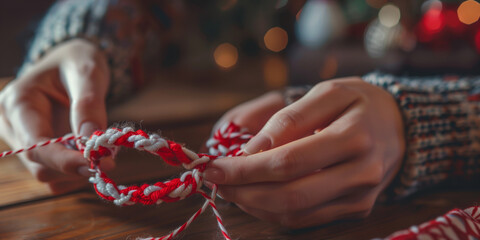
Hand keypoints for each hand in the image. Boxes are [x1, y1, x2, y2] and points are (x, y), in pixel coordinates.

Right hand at [0, 39, 113, 193]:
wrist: (72, 61)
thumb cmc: (78, 60)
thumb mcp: (88, 72)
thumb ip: (89, 104)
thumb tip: (92, 142)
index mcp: (18, 102)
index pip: (35, 145)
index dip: (64, 161)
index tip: (96, 165)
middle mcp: (12, 125)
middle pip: (39, 165)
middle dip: (75, 167)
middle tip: (109, 159)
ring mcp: (22, 140)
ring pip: (47, 175)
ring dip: (77, 172)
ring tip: (101, 152)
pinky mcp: (37, 150)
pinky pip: (54, 175)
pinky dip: (75, 172)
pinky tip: (91, 155)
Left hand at [204, 77, 405, 227]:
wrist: (402, 125)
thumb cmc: (359, 102)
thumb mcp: (327, 92)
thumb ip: (289, 118)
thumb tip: (251, 149)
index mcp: (354, 136)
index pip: (288, 162)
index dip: (245, 168)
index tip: (212, 166)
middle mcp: (361, 173)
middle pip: (290, 195)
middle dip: (244, 190)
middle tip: (216, 180)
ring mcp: (361, 197)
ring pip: (295, 213)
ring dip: (254, 204)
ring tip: (231, 187)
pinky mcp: (357, 209)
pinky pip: (307, 219)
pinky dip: (274, 212)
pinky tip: (255, 196)